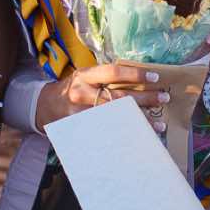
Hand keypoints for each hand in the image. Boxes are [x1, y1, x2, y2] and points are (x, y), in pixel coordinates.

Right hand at [35, 62, 170, 130]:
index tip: (155, 77)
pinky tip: (140, 137)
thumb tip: (141, 81)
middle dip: (144, 99)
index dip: (135, 75)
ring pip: (116, 119)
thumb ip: (106, 78)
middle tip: (164, 98)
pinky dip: (126, 135)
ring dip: (140, 121)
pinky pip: (107, 134)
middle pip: (118, 97)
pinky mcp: (81, 130)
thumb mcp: (85, 77)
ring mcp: (80, 114)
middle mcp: (82, 93)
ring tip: (159, 124)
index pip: (113, 72)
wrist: (45, 106)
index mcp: (85, 75)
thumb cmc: (74, 88)